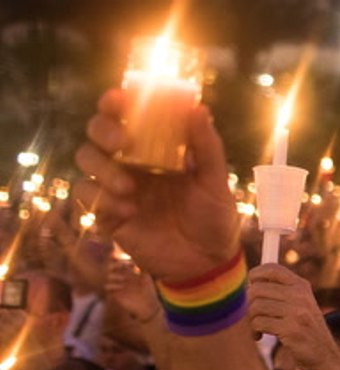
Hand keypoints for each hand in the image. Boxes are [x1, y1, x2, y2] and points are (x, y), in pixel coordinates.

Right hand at [73, 89, 237, 282]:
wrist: (207, 262)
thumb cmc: (213, 217)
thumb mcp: (215, 181)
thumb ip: (207, 147)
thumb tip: (198, 108)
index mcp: (155, 149)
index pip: (126, 116)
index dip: (115, 103)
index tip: (118, 99)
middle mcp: (131, 163)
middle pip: (97, 133)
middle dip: (102, 131)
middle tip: (121, 143)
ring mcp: (116, 187)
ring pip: (86, 160)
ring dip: (102, 169)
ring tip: (129, 188)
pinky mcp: (107, 214)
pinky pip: (88, 197)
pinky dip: (102, 200)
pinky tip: (129, 212)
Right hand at [104, 259, 158, 321]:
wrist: (148, 306)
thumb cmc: (149, 291)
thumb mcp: (147, 278)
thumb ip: (141, 267)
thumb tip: (136, 257)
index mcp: (130, 273)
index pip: (122, 262)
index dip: (123, 260)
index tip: (132, 264)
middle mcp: (123, 278)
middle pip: (112, 266)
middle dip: (116, 264)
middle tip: (124, 266)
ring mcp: (118, 285)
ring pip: (109, 276)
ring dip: (115, 275)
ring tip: (124, 280)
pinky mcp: (116, 294)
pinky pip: (107, 287)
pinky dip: (112, 285)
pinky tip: (121, 287)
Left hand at [246, 265, 336, 369]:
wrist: (323, 357)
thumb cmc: (304, 330)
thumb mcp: (299, 305)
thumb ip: (280, 292)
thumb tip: (247, 282)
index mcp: (301, 286)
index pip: (271, 269)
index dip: (254, 276)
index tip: (250, 288)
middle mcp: (300, 296)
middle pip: (256, 289)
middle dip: (247, 304)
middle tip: (252, 315)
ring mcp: (297, 313)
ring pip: (255, 307)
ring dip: (250, 320)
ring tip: (257, 328)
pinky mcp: (292, 330)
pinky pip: (258, 323)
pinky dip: (254, 331)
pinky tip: (260, 336)